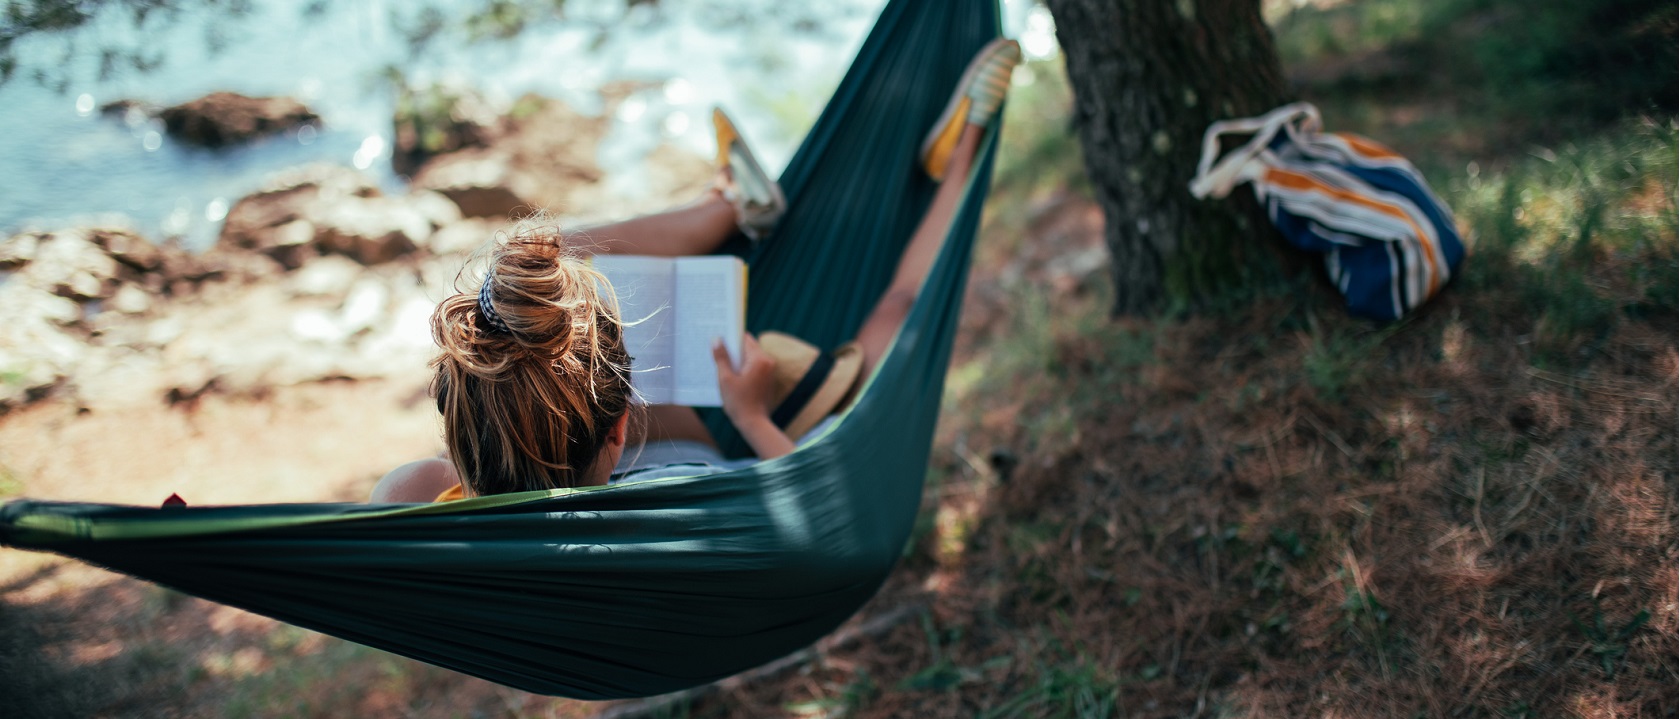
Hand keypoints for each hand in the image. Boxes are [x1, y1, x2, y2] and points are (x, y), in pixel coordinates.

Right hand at [713, 333, 796, 458]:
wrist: (754, 424)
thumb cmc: (739, 403)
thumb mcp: (725, 379)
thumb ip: (721, 357)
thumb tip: (717, 340)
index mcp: (759, 359)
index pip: (745, 339)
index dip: (731, 337)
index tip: (719, 336)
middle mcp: (768, 362)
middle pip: (748, 348)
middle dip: (733, 350)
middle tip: (717, 351)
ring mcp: (770, 371)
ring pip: (751, 358)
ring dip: (738, 360)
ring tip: (722, 365)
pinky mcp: (768, 380)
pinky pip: (754, 368)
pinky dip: (744, 369)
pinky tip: (731, 376)